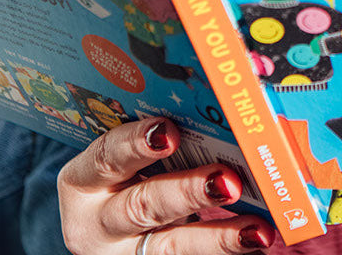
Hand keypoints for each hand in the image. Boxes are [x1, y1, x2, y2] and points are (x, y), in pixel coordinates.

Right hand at [58, 118, 275, 253]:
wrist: (105, 230)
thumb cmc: (123, 174)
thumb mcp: (122, 158)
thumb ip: (154, 136)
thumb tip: (217, 102)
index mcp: (84, 181)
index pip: (106, 157)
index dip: (136, 143)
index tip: (170, 130)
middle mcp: (96, 224)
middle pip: (143, 206)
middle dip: (188, 192)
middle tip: (228, 180)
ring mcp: (122, 254)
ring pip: (170, 247)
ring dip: (217, 238)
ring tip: (257, 229)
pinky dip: (221, 250)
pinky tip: (255, 239)